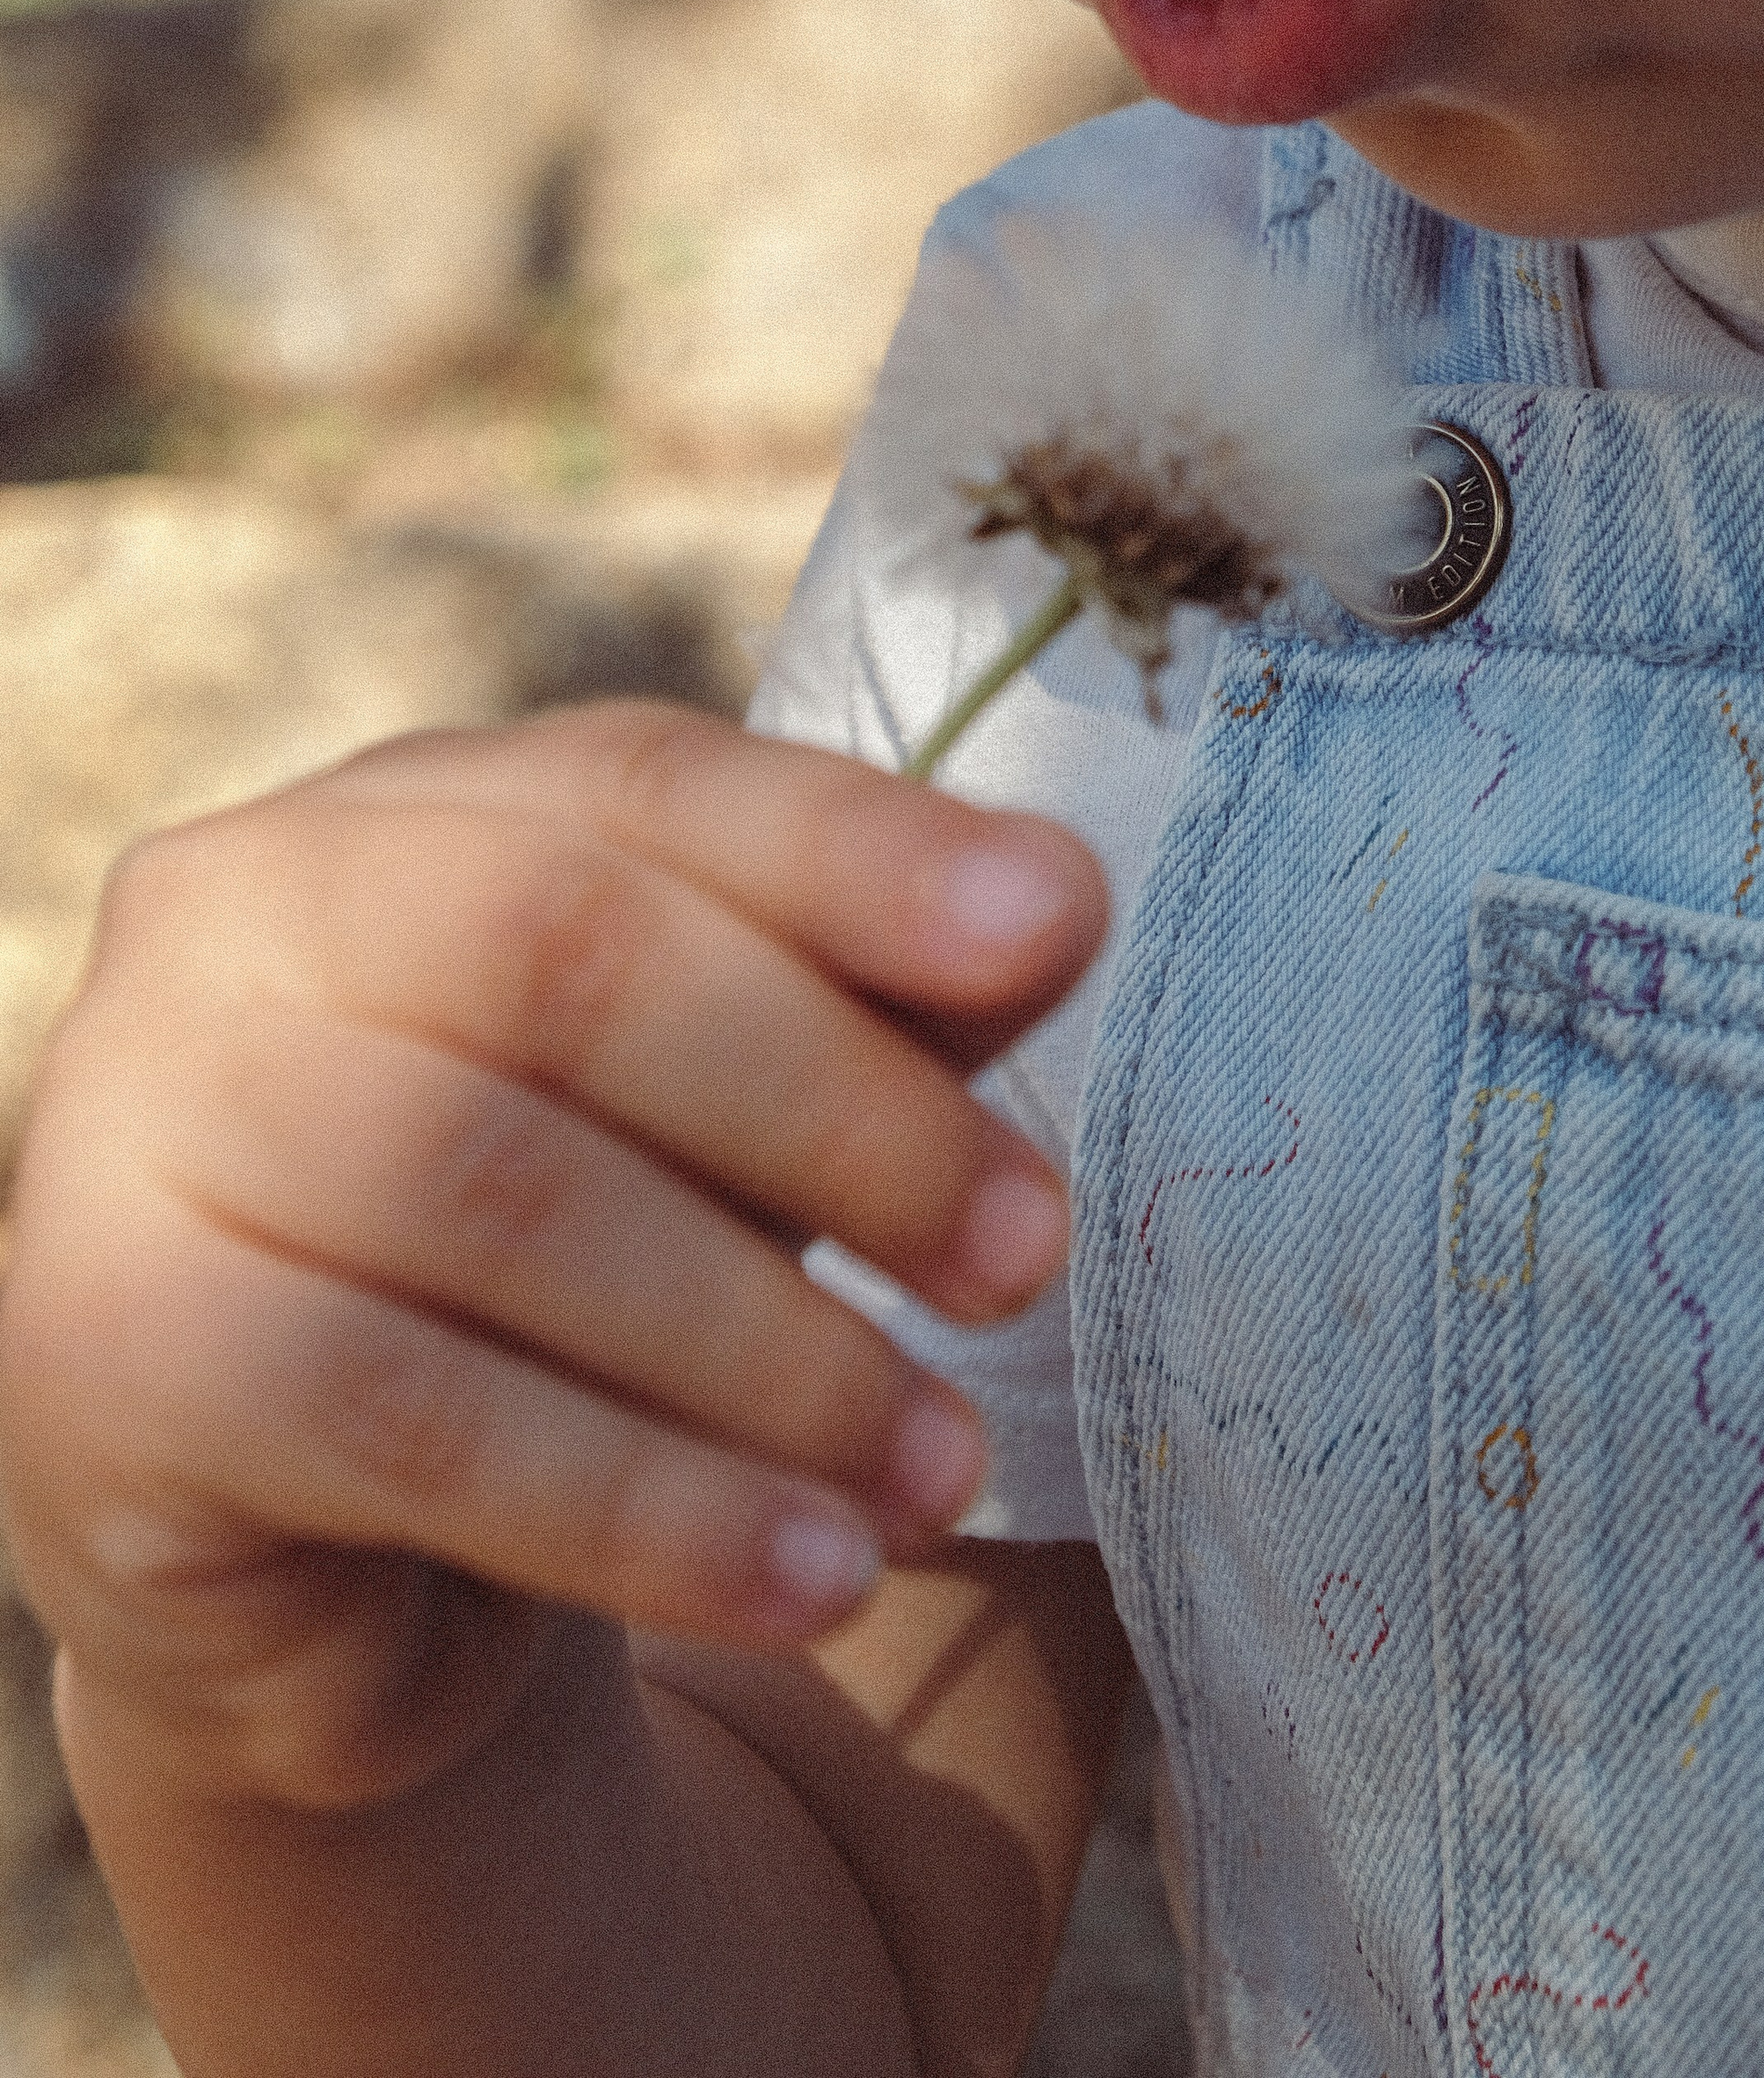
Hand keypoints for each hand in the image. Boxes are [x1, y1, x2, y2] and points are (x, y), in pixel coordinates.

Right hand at [0, 706, 1104, 1814]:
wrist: (339, 1557)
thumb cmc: (575, 1268)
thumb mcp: (734, 1116)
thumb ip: (871, 1001)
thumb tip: (1052, 908)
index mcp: (404, 810)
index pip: (644, 783)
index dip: (856, 848)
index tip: (1058, 927)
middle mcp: (236, 917)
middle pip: (566, 956)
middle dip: (839, 1107)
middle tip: (1028, 1255)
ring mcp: (134, 1129)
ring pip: (494, 1194)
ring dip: (767, 1348)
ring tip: (944, 1468)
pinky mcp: (104, 1363)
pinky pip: (407, 1421)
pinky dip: (645, 1507)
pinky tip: (813, 1580)